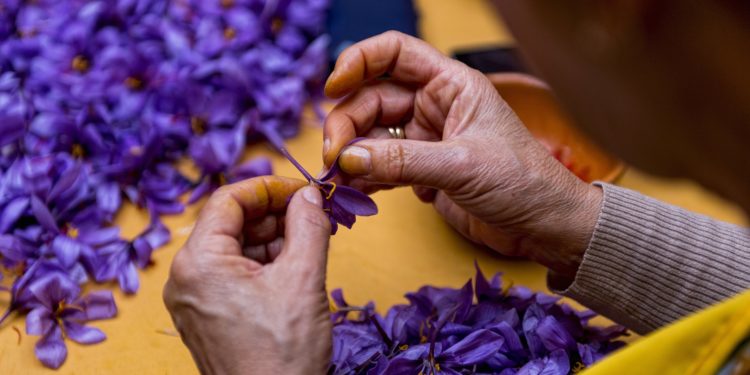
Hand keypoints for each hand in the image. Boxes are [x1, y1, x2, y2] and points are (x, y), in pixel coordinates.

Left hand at [163, 176, 331, 374]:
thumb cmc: (282, 356)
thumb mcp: (303, 279)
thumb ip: (308, 225)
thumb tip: (309, 194)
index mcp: (198, 263)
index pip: (227, 199)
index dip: (268, 188)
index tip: (302, 191)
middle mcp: (186, 279)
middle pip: (230, 223)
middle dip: (274, 215)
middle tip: (313, 216)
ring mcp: (194, 300)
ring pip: (235, 249)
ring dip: (273, 239)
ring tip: (311, 243)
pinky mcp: (208, 317)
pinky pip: (234, 274)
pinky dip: (265, 264)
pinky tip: (295, 267)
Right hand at [323, 31, 601, 277]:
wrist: (544, 227)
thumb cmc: (522, 182)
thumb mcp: (462, 166)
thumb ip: (402, 160)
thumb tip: (347, 159)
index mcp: (451, 85)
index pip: (394, 53)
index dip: (358, 62)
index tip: (332, 89)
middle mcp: (435, 106)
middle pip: (372, 98)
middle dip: (347, 124)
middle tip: (334, 158)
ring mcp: (426, 139)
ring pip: (372, 134)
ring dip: (351, 154)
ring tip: (336, 179)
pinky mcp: (422, 171)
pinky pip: (381, 165)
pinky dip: (364, 177)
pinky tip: (353, 191)